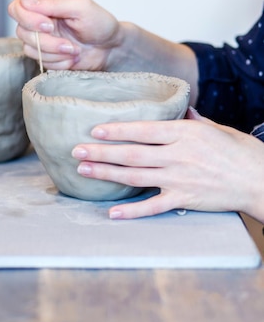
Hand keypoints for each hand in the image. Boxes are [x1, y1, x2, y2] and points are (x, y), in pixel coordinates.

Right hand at [7, 0, 122, 70]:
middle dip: (45, 40)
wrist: (110, 49)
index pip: (16, 6)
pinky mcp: (45, 55)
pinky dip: (58, 62)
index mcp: (45, 1)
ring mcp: (40, 38)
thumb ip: (53, 3)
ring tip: (74, 49)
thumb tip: (26, 2)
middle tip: (67, 43)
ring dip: (54, 52)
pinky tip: (72, 57)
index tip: (49, 24)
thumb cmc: (99, 23)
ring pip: (29, 48)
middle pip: (21, 31)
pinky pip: (40, 62)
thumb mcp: (80, 6)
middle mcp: (38, 19)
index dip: (27, 18)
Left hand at [70, 108, 263, 222]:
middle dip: (101, 151)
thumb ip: (194, 120)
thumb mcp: (218, 128)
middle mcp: (179, 155)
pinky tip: (112, 213)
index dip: (117, 130)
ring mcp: (180, 178)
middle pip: (132, 153)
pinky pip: (153, 206)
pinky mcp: (184, 199)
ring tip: (83, 169)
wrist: (262, 180)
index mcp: (186, 133)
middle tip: (76, 150)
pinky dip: (132, 211)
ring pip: (135, 176)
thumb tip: (181, 108)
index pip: (143, 129)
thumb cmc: (241, 152)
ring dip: (106, 173)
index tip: (95, 129)